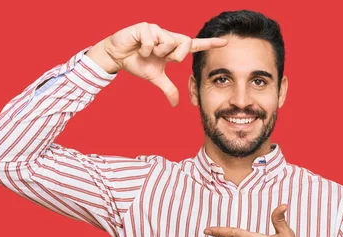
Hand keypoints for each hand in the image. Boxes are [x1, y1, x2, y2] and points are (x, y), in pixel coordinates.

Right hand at [87, 22, 227, 105]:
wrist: (117, 56)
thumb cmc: (137, 62)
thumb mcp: (155, 78)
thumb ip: (168, 88)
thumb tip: (175, 104)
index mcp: (173, 47)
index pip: (195, 45)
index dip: (210, 43)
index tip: (225, 42)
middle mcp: (168, 36)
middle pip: (184, 44)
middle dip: (173, 55)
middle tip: (160, 58)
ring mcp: (158, 30)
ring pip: (168, 42)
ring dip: (156, 52)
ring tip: (146, 51)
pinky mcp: (146, 26)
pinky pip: (152, 40)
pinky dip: (144, 48)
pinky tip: (138, 47)